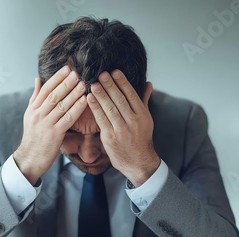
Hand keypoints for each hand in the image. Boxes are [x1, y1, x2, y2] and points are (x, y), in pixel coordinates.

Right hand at [13, 66, 87, 184]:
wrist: (30, 158)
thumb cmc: (33, 137)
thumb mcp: (30, 115)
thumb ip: (36, 97)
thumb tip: (38, 79)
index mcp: (33, 109)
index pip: (45, 89)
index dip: (57, 78)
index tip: (67, 69)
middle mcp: (39, 114)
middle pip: (54, 95)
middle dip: (66, 83)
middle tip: (77, 73)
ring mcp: (46, 124)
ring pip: (61, 105)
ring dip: (73, 94)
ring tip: (83, 84)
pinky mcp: (55, 134)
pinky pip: (68, 118)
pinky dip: (76, 109)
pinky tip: (84, 101)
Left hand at [87, 70, 158, 185]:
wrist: (139, 162)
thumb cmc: (141, 139)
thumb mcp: (146, 119)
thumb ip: (144, 100)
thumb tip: (148, 83)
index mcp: (142, 114)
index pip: (131, 95)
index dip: (122, 82)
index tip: (115, 71)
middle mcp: (133, 121)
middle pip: (120, 100)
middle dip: (110, 86)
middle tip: (101, 73)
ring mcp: (121, 130)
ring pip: (110, 109)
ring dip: (101, 95)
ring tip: (93, 83)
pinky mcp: (111, 137)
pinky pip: (102, 120)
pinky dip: (95, 108)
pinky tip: (89, 99)